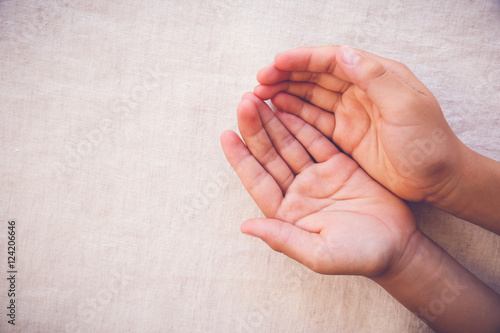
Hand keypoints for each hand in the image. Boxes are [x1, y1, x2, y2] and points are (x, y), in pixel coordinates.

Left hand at [220, 92, 417, 275]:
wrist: (398, 247)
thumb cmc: (358, 256)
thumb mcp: (318, 254)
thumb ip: (282, 237)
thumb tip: (246, 226)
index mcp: (287, 213)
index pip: (258, 180)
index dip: (241, 158)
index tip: (227, 134)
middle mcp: (297, 192)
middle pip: (270, 156)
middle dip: (256, 129)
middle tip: (244, 102)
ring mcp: (317, 177)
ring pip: (290, 143)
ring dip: (274, 121)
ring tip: (260, 98)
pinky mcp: (338, 166)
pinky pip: (316, 140)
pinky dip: (302, 123)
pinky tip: (287, 107)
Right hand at [254, 45, 465, 201]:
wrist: (438, 179)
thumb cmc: (428, 142)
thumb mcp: (407, 105)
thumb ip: (375, 78)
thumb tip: (342, 53)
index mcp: (378, 75)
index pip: (333, 60)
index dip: (303, 60)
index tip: (275, 63)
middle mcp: (361, 90)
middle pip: (317, 76)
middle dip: (287, 75)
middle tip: (260, 81)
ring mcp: (352, 112)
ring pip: (312, 96)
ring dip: (287, 93)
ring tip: (260, 95)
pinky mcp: (345, 134)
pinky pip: (315, 119)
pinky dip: (295, 114)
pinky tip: (277, 110)